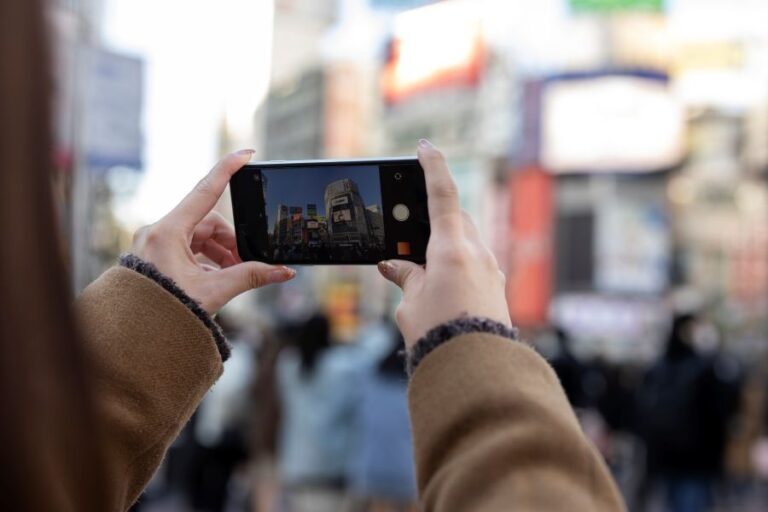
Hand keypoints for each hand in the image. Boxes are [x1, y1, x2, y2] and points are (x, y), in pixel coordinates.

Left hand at [130, 150, 295, 313]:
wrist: (133, 340)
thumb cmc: (166, 313)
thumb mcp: (214, 292)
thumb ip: (251, 277)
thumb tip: (283, 272)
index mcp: (168, 232)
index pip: (205, 191)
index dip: (228, 169)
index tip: (246, 153)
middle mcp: (157, 233)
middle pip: (207, 223)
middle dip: (230, 242)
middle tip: (245, 264)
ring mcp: (154, 245)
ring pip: (198, 238)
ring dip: (219, 255)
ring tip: (230, 278)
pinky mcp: (154, 257)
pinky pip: (186, 250)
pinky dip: (205, 262)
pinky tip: (214, 281)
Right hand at [377, 140, 510, 348]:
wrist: (476, 368)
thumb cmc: (441, 334)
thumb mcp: (412, 303)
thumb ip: (405, 277)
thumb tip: (393, 265)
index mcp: (452, 248)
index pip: (442, 193)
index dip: (432, 166)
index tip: (424, 148)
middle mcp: (477, 252)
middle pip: (456, 217)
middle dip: (433, 217)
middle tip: (410, 226)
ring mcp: (491, 269)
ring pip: (466, 240)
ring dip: (444, 243)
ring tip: (420, 265)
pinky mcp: (496, 287)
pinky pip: (474, 261)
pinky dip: (456, 261)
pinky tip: (441, 281)